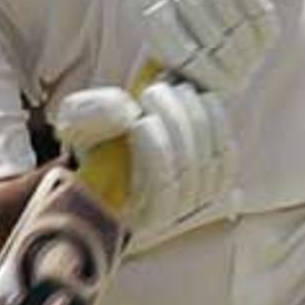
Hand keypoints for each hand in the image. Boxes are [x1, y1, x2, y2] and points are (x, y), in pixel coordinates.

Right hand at [53, 80, 231, 237]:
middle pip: (186, 170)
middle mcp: (164, 214)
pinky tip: (204, 100)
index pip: (160, 191)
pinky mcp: (212, 183)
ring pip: (208, 161)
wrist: (117, 144)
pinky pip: (226, 157)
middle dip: (173, 122)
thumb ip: (92, 116)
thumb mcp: (78, 124)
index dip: (157, 153)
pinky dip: (218, 125)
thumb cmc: (94, 138)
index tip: (139, 119)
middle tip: (154, 91)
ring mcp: (191, 201)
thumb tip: (126, 115)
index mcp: (127, 210)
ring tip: (174, 90)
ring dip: (193, 118)